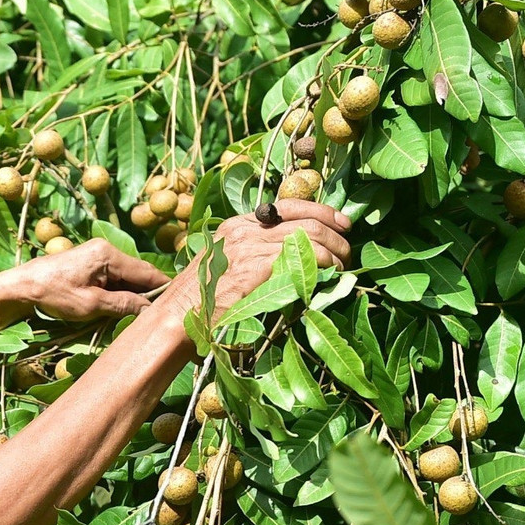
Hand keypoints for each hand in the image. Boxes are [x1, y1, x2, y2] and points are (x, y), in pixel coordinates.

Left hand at [0, 238, 171, 324]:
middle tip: (161, 315)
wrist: (21, 287)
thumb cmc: (53, 295)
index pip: (147, 272)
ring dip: (133, 295)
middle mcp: (106, 249)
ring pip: (127, 277)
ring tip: (143, 316)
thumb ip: (123, 305)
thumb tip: (149, 309)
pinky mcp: (89, 264)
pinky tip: (123, 309)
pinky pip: (114, 278)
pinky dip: (120, 292)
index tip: (177, 305)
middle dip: (149, 294)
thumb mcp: (91, 305)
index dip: (163, 289)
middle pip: (138, 273)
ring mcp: (97, 255)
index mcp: (108, 255)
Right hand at [163, 200, 353, 322]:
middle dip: (335, 233)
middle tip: (347, 250)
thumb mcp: (226, 267)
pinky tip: (330, 276)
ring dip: (335, 251)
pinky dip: (324, 264)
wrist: (176, 319)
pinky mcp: (257, 266)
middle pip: (305, 218)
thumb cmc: (200, 303)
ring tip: (342, 266)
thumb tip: (289, 260)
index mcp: (238, 225)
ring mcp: (250, 245)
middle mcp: (245, 229)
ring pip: (309, 236)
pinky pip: (304, 256)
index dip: (322, 211)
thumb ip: (255, 256)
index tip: (342, 223)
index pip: (288, 206)